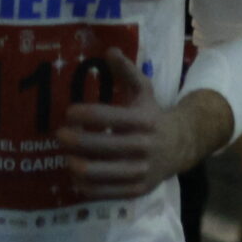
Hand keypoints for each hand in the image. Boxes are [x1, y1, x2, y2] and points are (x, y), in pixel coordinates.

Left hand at [61, 54, 199, 199]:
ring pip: (100, 173)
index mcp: (143, 120)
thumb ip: (126, 71)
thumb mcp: (144, 90)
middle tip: (59, 134)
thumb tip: (109, 49)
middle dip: (75, 140)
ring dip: (77, 165)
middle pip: (101, 146)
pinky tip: (76, 176)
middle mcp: (143, 146)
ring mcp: (140, 170)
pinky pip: (106, 192)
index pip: (109, 117)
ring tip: (66, 157)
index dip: (85, 115)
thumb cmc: (153, 115)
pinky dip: (86, 185)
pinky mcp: (137, 189)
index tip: (69, 112)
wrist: (182, 146)